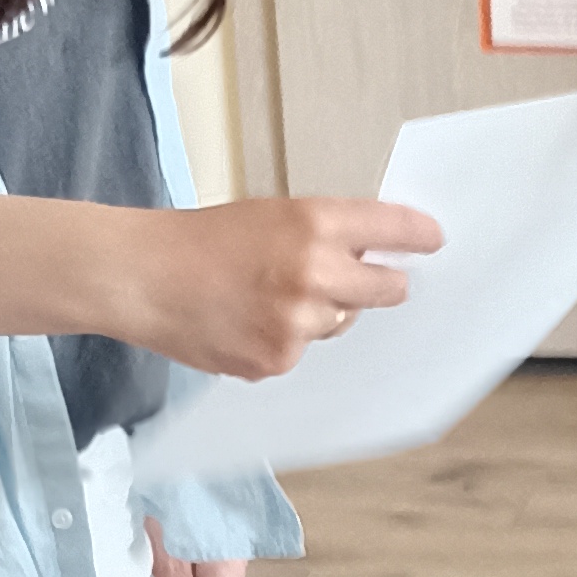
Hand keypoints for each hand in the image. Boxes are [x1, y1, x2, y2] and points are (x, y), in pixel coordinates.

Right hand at [142, 197, 440, 380]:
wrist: (143, 277)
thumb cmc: (199, 240)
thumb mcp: (268, 216)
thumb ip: (323, 234)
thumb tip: (373, 253)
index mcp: (312, 223)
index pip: (390, 228)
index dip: (418, 236)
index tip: (434, 241)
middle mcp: (313, 272)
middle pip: (386, 289)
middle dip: (381, 284)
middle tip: (367, 279)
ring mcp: (296, 323)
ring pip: (340, 322)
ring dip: (320, 313)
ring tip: (267, 296)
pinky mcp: (276, 360)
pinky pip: (303, 352)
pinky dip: (283, 340)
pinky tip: (246, 321)